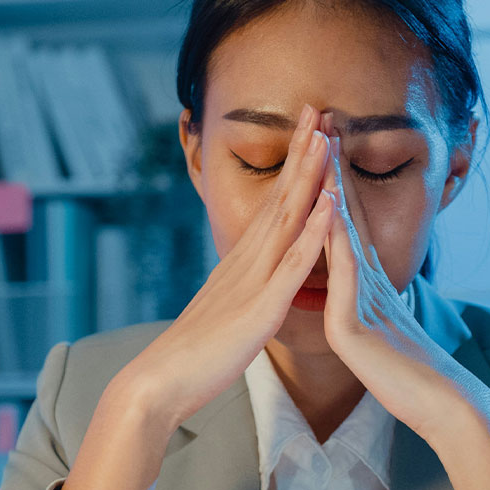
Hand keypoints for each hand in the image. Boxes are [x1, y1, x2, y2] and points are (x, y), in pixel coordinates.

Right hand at [109, 104, 335, 437]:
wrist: (161, 381)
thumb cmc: (194, 355)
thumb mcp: (225, 311)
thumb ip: (241, 289)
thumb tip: (250, 279)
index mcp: (242, 262)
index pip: (273, 204)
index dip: (292, 166)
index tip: (308, 132)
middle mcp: (247, 260)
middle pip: (280, 196)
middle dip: (302, 152)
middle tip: (318, 108)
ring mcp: (254, 280)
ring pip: (287, 218)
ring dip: (309, 177)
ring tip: (326, 137)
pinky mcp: (262, 306)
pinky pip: (293, 263)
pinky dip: (313, 231)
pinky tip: (329, 205)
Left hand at [318, 113, 472, 441]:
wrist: (443, 407)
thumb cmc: (414, 378)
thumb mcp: (384, 334)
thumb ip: (370, 309)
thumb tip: (361, 295)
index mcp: (364, 284)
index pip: (345, 224)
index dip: (333, 182)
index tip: (322, 142)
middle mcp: (366, 281)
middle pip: (345, 213)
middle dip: (333, 167)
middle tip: (324, 118)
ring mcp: (363, 298)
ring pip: (344, 234)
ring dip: (334, 188)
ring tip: (324, 144)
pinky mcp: (355, 325)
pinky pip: (343, 276)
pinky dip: (335, 241)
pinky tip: (327, 214)